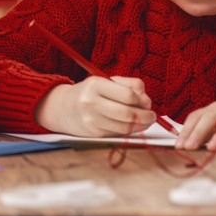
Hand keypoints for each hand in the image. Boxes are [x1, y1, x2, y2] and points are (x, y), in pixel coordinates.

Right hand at [35, 77, 155, 136]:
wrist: (62, 108)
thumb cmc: (90, 93)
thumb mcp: (106, 82)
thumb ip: (130, 85)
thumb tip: (147, 101)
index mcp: (95, 85)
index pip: (128, 96)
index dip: (142, 101)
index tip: (147, 102)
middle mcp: (91, 102)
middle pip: (128, 114)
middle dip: (146, 116)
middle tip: (153, 115)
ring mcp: (91, 120)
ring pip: (126, 127)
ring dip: (141, 125)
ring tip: (145, 121)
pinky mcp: (94, 134)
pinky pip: (119, 134)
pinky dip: (130, 131)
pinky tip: (131, 126)